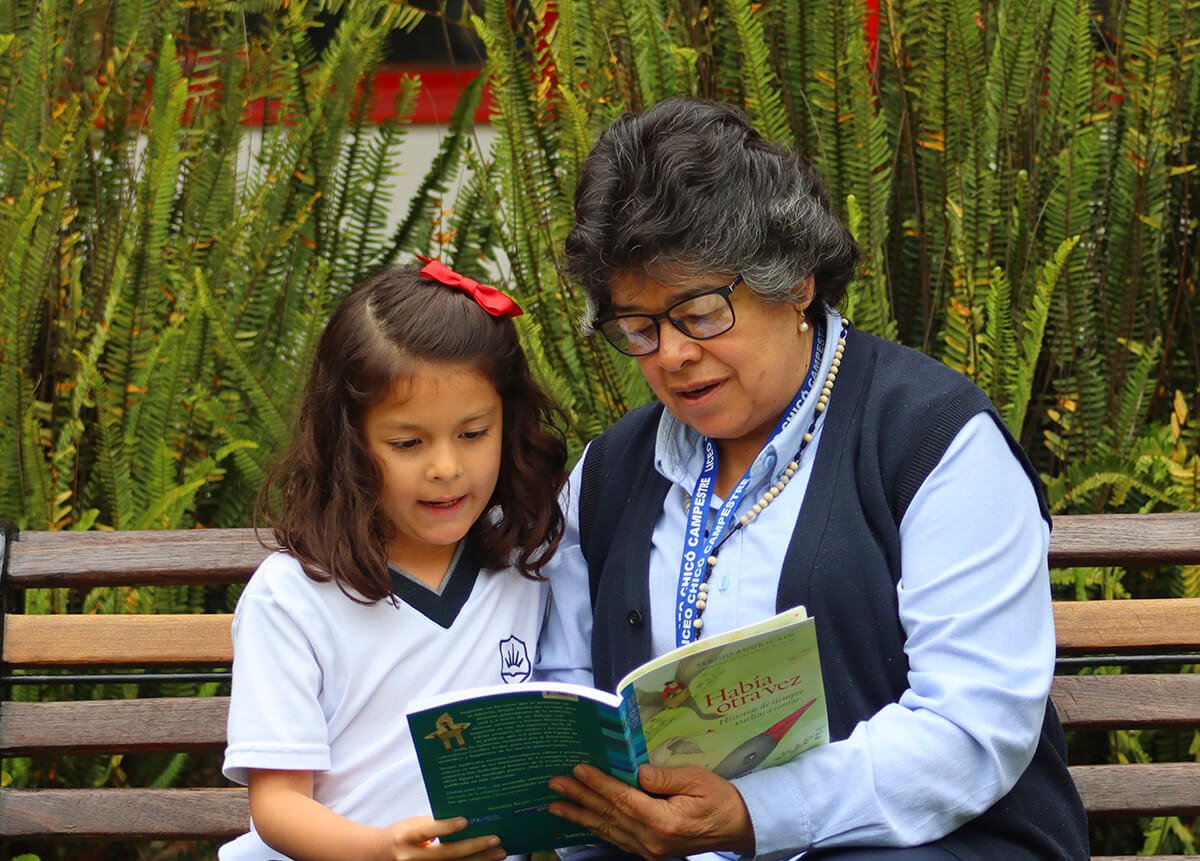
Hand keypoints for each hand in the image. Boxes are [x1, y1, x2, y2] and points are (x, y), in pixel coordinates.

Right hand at [381, 816, 505, 860]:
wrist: (381, 856)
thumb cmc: (403, 834)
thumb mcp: (413, 825)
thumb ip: (435, 823)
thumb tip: (468, 819)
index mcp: (406, 837)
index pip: (427, 830)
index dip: (446, 827)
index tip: (466, 821)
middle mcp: (411, 857)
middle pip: (446, 854)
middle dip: (473, 846)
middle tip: (495, 838)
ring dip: (479, 860)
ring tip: (499, 852)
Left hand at [548, 764, 754, 860]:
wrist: (737, 827)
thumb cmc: (719, 799)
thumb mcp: (696, 779)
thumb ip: (663, 776)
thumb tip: (635, 771)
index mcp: (663, 820)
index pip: (622, 799)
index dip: (598, 784)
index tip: (577, 770)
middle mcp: (651, 839)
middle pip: (608, 815)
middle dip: (579, 798)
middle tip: (554, 785)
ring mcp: (649, 849)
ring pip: (607, 830)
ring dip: (580, 816)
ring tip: (556, 805)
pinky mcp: (649, 851)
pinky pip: (617, 839)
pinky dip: (597, 829)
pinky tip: (583, 821)